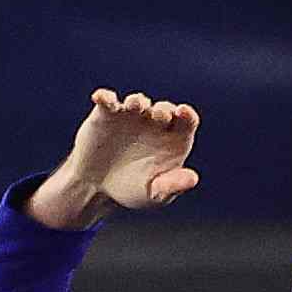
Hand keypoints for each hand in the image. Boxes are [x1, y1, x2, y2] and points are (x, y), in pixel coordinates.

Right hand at [34, 90, 201, 226]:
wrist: (98, 187)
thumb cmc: (132, 189)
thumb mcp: (155, 194)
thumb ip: (173, 185)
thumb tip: (193, 178)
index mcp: (173, 139)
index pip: (187, 122)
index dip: (188, 115)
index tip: (184, 112)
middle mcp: (154, 123)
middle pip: (164, 109)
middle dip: (163, 109)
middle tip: (159, 114)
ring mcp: (131, 116)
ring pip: (138, 102)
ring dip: (137, 102)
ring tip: (134, 105)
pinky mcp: (106, 114)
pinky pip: (107, 101)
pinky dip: (105, 97)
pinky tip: (101, 98)